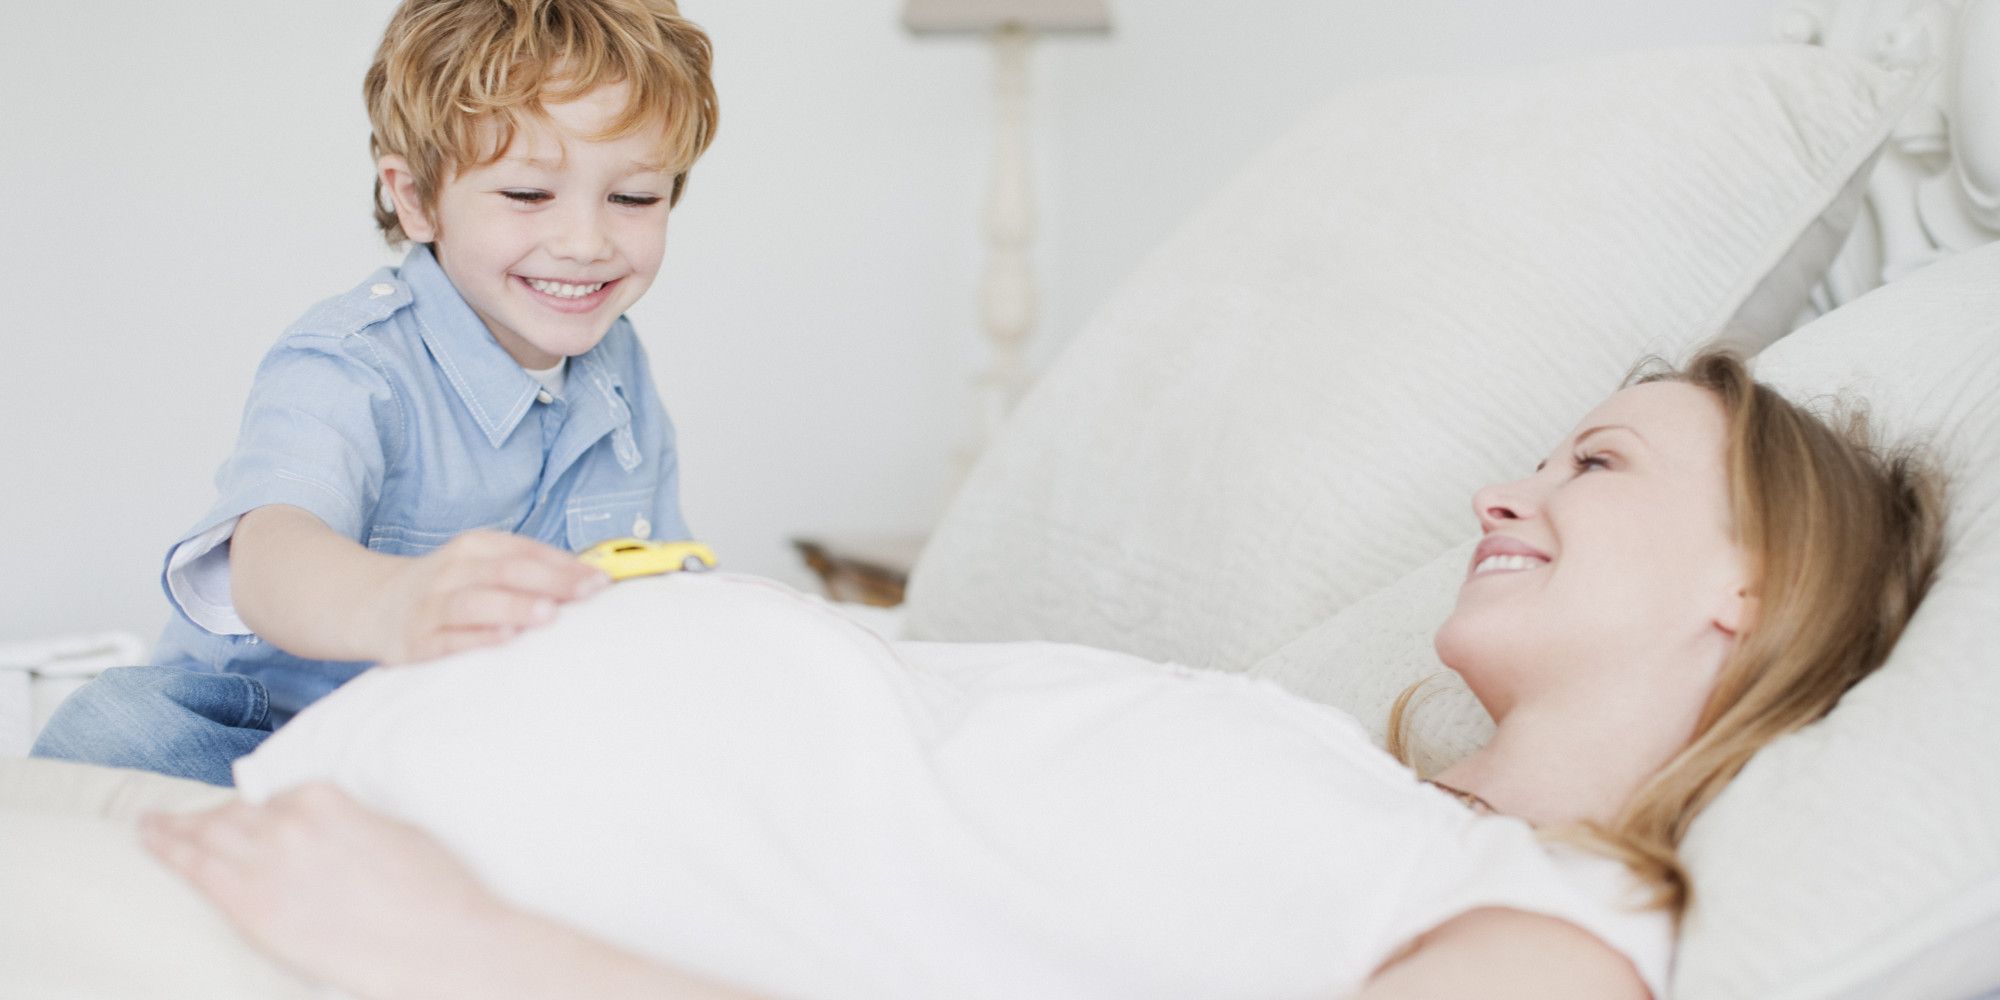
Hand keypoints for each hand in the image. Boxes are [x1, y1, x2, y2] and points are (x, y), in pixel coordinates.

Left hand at [140, 785, 506, 999]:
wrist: (440, 941)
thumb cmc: (433, 889)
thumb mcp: (392, 830)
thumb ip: (344, 823)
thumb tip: (321, 832)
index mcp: (325, 797)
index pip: (272, 796)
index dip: (253, 809)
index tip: (243, 814)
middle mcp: (288, 822)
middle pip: (232, 813)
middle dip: (206, 817)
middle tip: (179, 818)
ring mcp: (265, 862)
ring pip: (205, 834)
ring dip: (173, 827)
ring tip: (150, 825)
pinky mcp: (251, 906)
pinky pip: (194, 869)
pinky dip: (165, 848)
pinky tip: (148, 838)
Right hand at [369, 529, 608, 662]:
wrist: (370, 605)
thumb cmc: (446, 587)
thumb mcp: (479, 565)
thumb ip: (526, 570)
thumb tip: (589, 581)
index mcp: (473, 547)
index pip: (524, 551)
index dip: (565, 565)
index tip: (602, 580)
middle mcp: (452, 572)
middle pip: (506, 572)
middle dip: (552, 582)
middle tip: (589, 593)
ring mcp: (432, 606)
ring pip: (476, 603)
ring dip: (515, 607)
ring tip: (550, 614)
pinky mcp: (416, 641)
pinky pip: (449, 639)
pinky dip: (478, 638)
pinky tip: (506, 639)